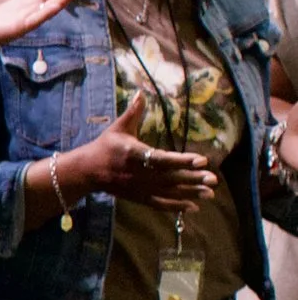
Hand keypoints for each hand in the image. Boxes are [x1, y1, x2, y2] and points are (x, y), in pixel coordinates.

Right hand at [68, 90, 215, 210]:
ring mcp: (139, 187)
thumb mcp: (118, 128)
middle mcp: (139, 173)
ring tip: (210, 194)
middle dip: (193, 178)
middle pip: (170, 177)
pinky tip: (193, 207)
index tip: (202, 160)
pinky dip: (176, 206)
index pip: (162, 159)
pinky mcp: (138, 197)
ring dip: (190, 193)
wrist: (86, 171)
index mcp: (134, 154)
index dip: (182, 160)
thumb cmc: (105, 147)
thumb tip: (141, 92)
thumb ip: (133, 112)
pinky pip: (160, 204)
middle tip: (213, 179)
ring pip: (168, 192)